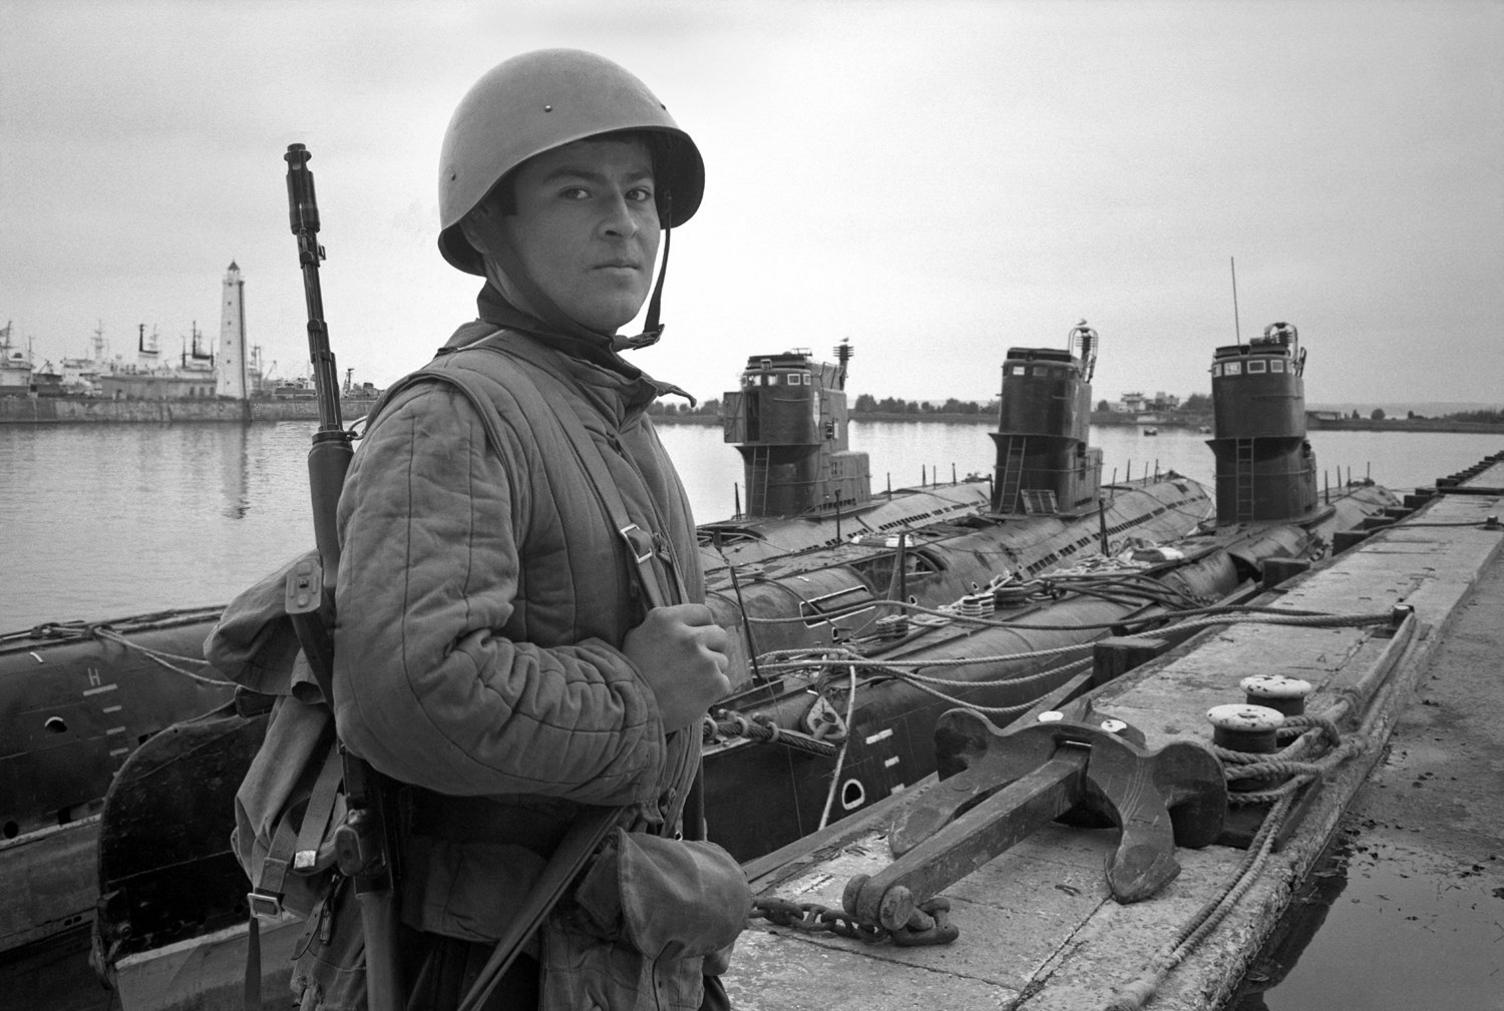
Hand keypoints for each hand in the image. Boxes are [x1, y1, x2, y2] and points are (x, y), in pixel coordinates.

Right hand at [622, 603, 731, 730]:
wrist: (630, 712)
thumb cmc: (631, 676)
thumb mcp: (636, 637)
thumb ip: (661, 625)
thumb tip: (679, 621)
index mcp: (667, 619)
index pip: (703, 612)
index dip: (701, 626)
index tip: (697, 639)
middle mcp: (688, 636)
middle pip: (718, 634)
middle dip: (710, 647)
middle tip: (694, 664)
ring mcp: (703, 659)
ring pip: (722, 660)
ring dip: (711, 671)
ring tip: (689, 683)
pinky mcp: (714, 682)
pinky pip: (724, 682)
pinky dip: (713, 690)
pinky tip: (694, 696)